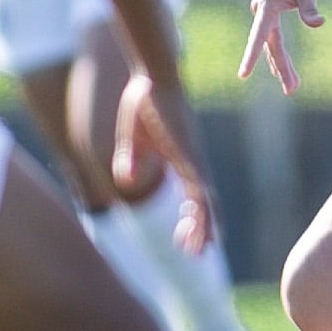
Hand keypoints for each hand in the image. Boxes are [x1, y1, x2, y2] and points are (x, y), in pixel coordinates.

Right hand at [114, 70, 219, 253]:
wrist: (153, 78)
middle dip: (201, 229)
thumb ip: (129, 160)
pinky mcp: (190, 157)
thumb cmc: (143, 103)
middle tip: (197, 252)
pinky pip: (201, 190)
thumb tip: (126, 181)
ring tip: (203, 250)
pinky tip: (204, 227)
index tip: (185, 237)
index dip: (191, 216)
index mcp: (181, 160)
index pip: (192, 195)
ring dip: (205, 227)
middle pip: (204, 203)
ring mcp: (194, 161)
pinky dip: (204, 211)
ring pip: (206, 202)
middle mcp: (193, 163)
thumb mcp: (131, 140)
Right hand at [240, 0, 324, 95]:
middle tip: (292, 90)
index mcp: (267, 6)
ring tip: (292, 86)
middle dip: (281, 68)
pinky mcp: (269, 12)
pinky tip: (281, 68)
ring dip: (280, 64)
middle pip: (270, 45)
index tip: (243, 75)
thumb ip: (310, 8)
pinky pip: (272, 37)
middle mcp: (261, 11)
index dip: (251, 57)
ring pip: (271, 43)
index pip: (259, 36)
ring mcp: (264, 12)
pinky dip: (278, 52)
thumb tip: (318, 24)